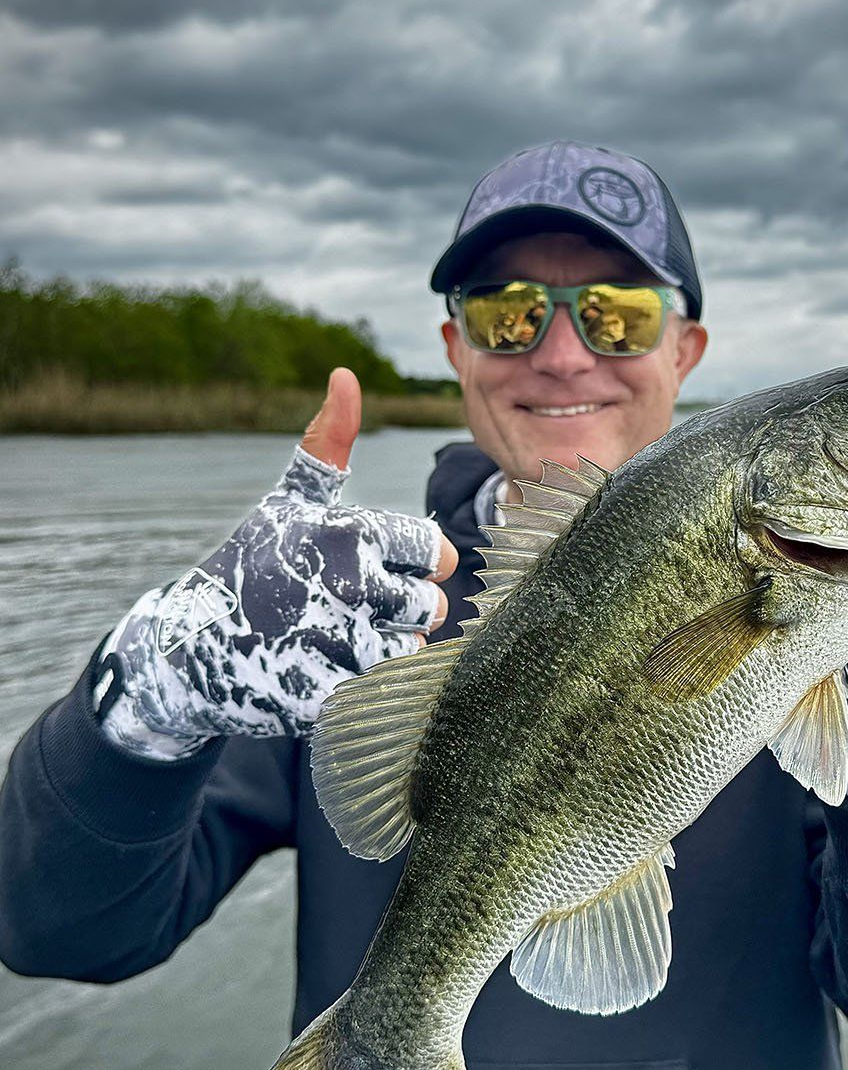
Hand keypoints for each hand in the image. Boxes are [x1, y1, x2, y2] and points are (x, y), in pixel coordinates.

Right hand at [98, 368, 457, 758]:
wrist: (188, 650)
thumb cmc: (253, 566)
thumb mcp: (288, 502)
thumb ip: (327, 444)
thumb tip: (346, 375)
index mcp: (347, 532)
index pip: (438, 552)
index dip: (417, 566)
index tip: (381, 568)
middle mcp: (346, 583)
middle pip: (433, 606)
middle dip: (403, 612)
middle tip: (357, 611)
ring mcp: (335, 641)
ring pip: (412, 650)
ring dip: (385, 650)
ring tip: (340, 639)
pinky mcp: (324, 694)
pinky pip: (385, 692)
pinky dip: (366, 687)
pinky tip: (330, 672)